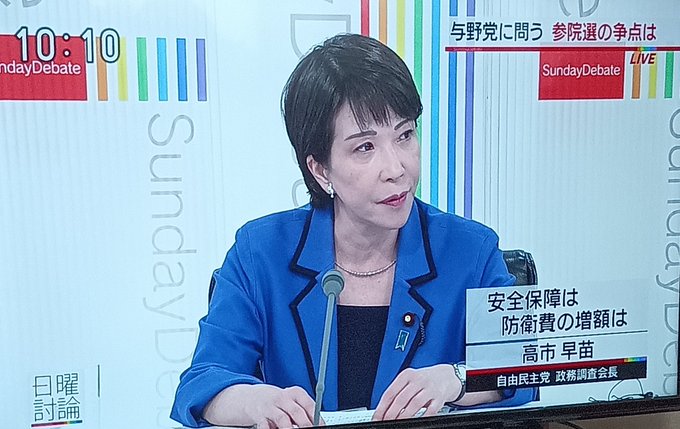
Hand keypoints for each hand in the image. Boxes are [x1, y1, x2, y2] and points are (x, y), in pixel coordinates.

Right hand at [203, 383, 321, 427]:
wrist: (252, 397)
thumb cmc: (278, 402)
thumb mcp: (292, 401)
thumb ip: (303, 411)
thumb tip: (317, 424)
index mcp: (296, 393)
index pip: (309, 404)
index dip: (316, 417)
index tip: (320, 426)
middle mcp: (283, 398)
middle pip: (297, 412)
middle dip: (304, 425)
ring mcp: (270, 406)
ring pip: (282, 419)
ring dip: (289, 428)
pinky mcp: (259, 415)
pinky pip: (266, 425)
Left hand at [372, 364, 460, 420]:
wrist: (446, 376)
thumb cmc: (424, 380)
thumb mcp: (410, 380)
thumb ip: (398, 392)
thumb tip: (384, 410)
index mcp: (406, 375)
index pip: (390, 392)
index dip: (382, 407)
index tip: (377, 417)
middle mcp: (418, 380)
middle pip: (401, 399)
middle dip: (391, 414)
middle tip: (386, 422)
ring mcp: (429, 388)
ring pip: (414, 404)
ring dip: (404, 416)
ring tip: (398, 423)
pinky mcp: (440, 398)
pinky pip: (430, 410)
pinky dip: (423, 417)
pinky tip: (416, 422)